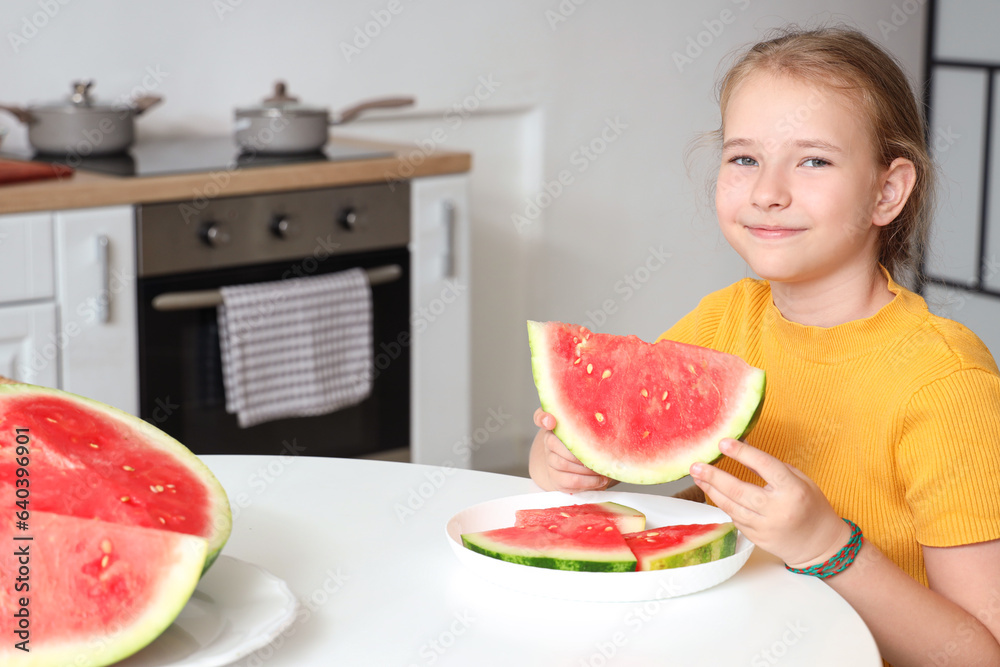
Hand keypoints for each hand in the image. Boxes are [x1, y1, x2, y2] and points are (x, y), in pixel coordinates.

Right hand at [528, 408, 613, 493]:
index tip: (551, 421)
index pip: (540, 417)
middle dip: (577, 451)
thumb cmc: (590, 443)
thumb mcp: (592, 430)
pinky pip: (570, 481)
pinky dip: (588, 482)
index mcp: (557, 425)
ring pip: (562, 463)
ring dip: (586, 468)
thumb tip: (611, 421)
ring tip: (603, 470)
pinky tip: (600, 480)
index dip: (543, 419)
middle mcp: (549, 441)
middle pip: (553, 443)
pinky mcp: (557, 479)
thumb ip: (593, 422)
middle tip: (598, 454)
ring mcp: (551, 460)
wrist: (579, 466)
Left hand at [689, 438, 851, 568]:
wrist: (819, 544)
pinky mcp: (756, 538)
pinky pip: (735, 518)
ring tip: (698, 476)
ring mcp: (766, 526)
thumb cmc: (811, 507)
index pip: (764, 466)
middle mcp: (778, 509)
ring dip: (711, 490)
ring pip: (731, 506)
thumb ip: (772, 466)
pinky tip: (713, 492)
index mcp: (793, 490)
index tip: (723, 443)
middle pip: (739, 490)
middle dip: (714, 476)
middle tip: (697, 465)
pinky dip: (723, 504)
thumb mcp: (800, 480)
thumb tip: (744, 445)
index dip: (742, 453)